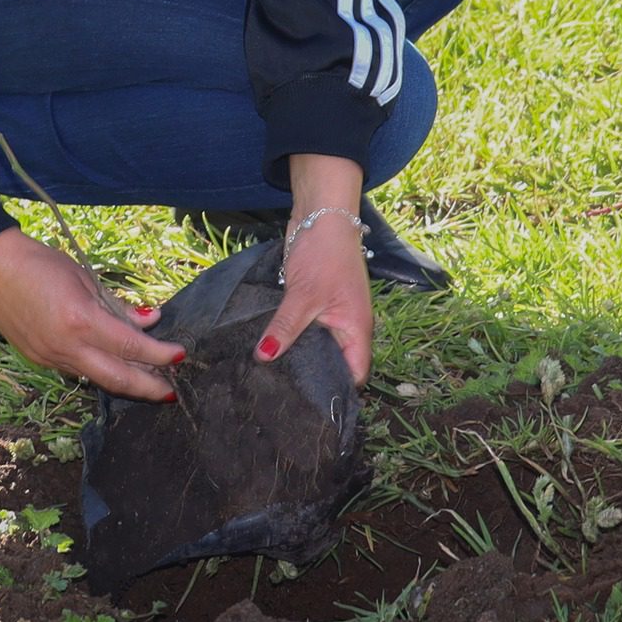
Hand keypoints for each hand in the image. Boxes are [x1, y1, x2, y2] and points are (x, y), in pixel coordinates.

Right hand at [0, 227, 182, 401]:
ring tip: (148, 380)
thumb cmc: (39, 262)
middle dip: (148, 388)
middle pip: (116, 378)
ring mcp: (49, 359)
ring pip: (96, 378)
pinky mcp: (38, 360)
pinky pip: (76, 371)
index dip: (159, 354)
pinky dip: (99, 370)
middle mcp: (66, 348)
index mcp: (80, 321)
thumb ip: (117, 305)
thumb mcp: (84, 277)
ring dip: (125, 381)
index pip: (130, 346)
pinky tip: (112, 364)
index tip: (181, 354)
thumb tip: (150, 321)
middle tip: (172, 392)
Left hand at [255, 210, 373, 384]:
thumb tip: (264, 357)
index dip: (337, 391)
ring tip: (272, 377)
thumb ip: (285, 328)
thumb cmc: (324, 254)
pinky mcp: (314, 303)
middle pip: (334, 363)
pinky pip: (305, 329)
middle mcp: (346, 326)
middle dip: (313, 377)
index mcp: (356, 330)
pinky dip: (290, 337)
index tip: (310, 406)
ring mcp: (331, 314)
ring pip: (316, 346)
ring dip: (298, 355)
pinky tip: (269, 348)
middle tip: (283, 395)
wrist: (320, 214)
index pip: (353, 374)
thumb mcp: (303, 296)